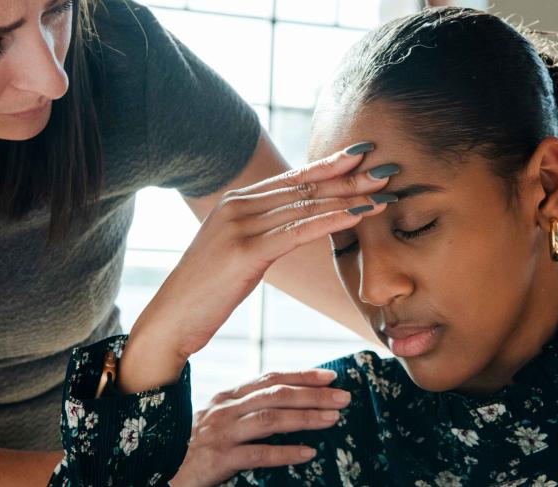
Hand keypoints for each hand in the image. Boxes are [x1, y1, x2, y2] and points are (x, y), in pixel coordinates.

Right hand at [120, 144, 394, 392]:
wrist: (170, 319)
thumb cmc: (208, 290)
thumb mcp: (238, 251)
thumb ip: (265, 231)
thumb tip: (300, 223)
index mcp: (237, 201)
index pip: (294, 178)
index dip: (331, 166)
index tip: (364, 156)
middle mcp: (238, 205)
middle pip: (304, 186)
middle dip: (349, 178)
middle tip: (387, 171)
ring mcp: (239, 225)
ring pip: (305, 205)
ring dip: (348, 198)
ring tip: (382, 194)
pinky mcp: (244, 251)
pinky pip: (297, 231)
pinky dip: (331, 221)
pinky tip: (357, 216)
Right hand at [169, 369, 350, 486]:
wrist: (159, 472)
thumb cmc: (194, 448)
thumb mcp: (218, 421)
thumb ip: (246, 410)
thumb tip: (288, 404)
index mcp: (228, 397)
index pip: (270, 378)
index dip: (302, 376)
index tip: (330, 376)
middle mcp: (225, 409)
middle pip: (276, 395)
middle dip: (313, 394)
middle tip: (343, 397)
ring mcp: (221, 433)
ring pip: (270, 419)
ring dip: (305, 418)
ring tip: (332, 419)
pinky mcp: (218, 459)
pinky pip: (258, 454)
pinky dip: (286, 453)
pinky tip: (308, 452)